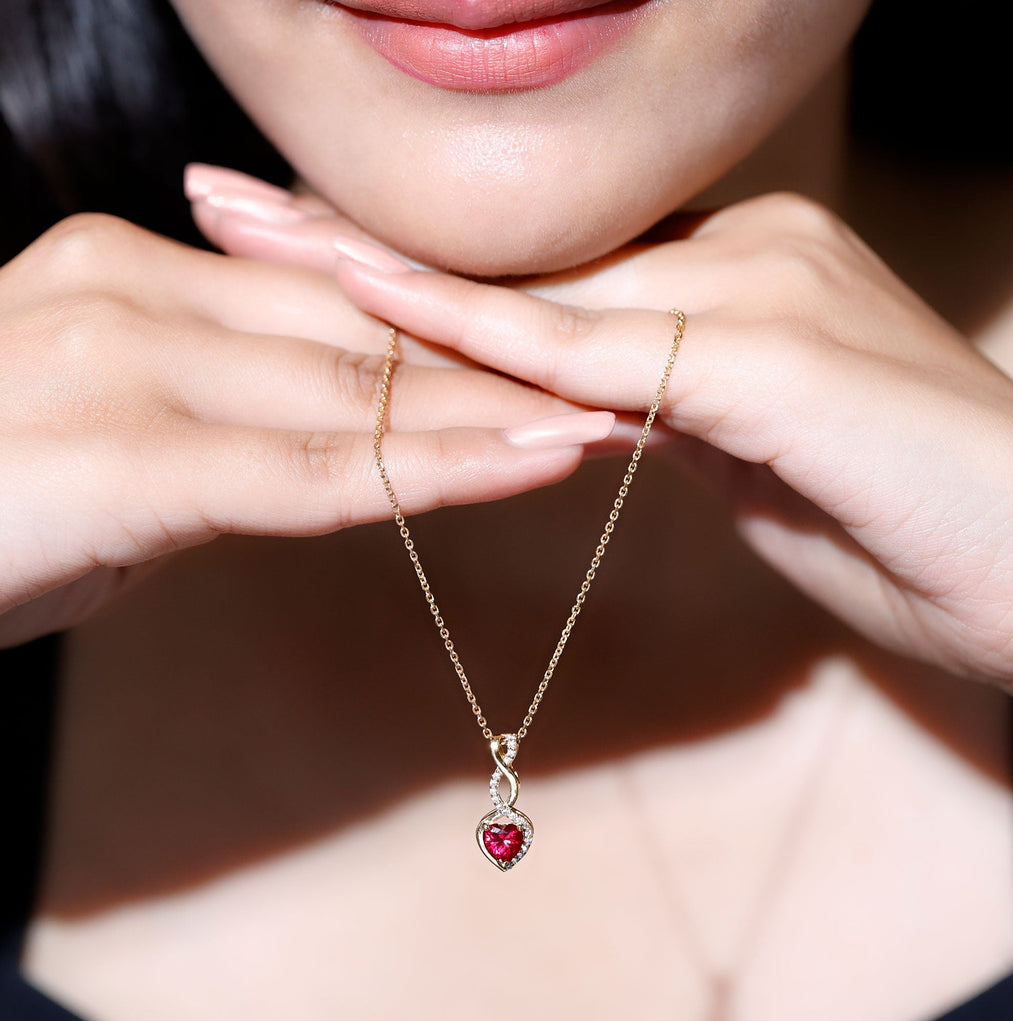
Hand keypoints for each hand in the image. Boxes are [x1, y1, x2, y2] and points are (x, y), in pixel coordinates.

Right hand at [0, 209, 613, 647]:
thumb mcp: (114, 443)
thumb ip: (225, 426)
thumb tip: (333, 447)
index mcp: (137, 274)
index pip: (335, 308)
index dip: (452, 333)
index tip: (548, 353)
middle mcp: (136, 288)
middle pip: (362, 334)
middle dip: (496, 365)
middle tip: (613, 377)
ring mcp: (127, 359)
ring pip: (356, 389)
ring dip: (494, 412)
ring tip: (610, 423)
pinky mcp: (127, 450)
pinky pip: (315, 465)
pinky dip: (434, 468)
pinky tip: (530, 465)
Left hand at [314, 192, 1012, 692]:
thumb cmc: (906, 520)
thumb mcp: (751, 456)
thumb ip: (661, 414)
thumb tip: (579, 409)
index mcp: (720, 279)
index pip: (537, 266)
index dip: (410, 255)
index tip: (298, 242)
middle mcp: (729, 255)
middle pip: (510, 250)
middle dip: (352, 232)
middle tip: (223, 202)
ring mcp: (751, 291)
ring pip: (533, 282)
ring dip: (377, 262)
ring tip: (247, 230)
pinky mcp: (768, 358)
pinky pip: (592, 350)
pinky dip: (479, 334)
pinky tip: (375, 301)